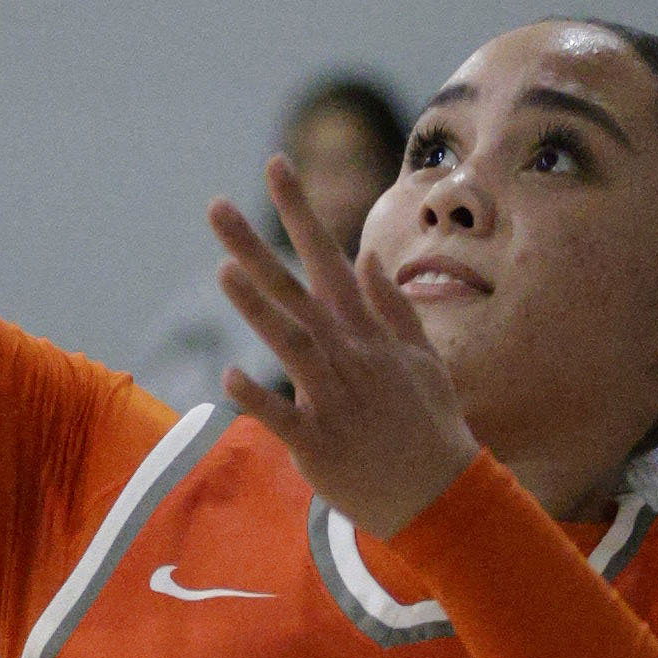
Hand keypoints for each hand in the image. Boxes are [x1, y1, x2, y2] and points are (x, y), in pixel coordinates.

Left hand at [205, 154, 477, 541]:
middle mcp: (348, 356)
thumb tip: (367, 258)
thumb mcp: (422, 358)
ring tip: (224, 272)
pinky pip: (285, 418)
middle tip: (215, 207)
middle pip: (296, 290)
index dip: (299, 210)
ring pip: (293, 343)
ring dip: (260, 309)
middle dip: (257, 247)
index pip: (327, 256)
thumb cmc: (428, 425)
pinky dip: (260, 398)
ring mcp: (335, 399)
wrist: (442, 494)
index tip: (276, 163)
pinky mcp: (321, 445)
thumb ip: (392, 306)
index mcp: (365, 333)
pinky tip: (230, 378)